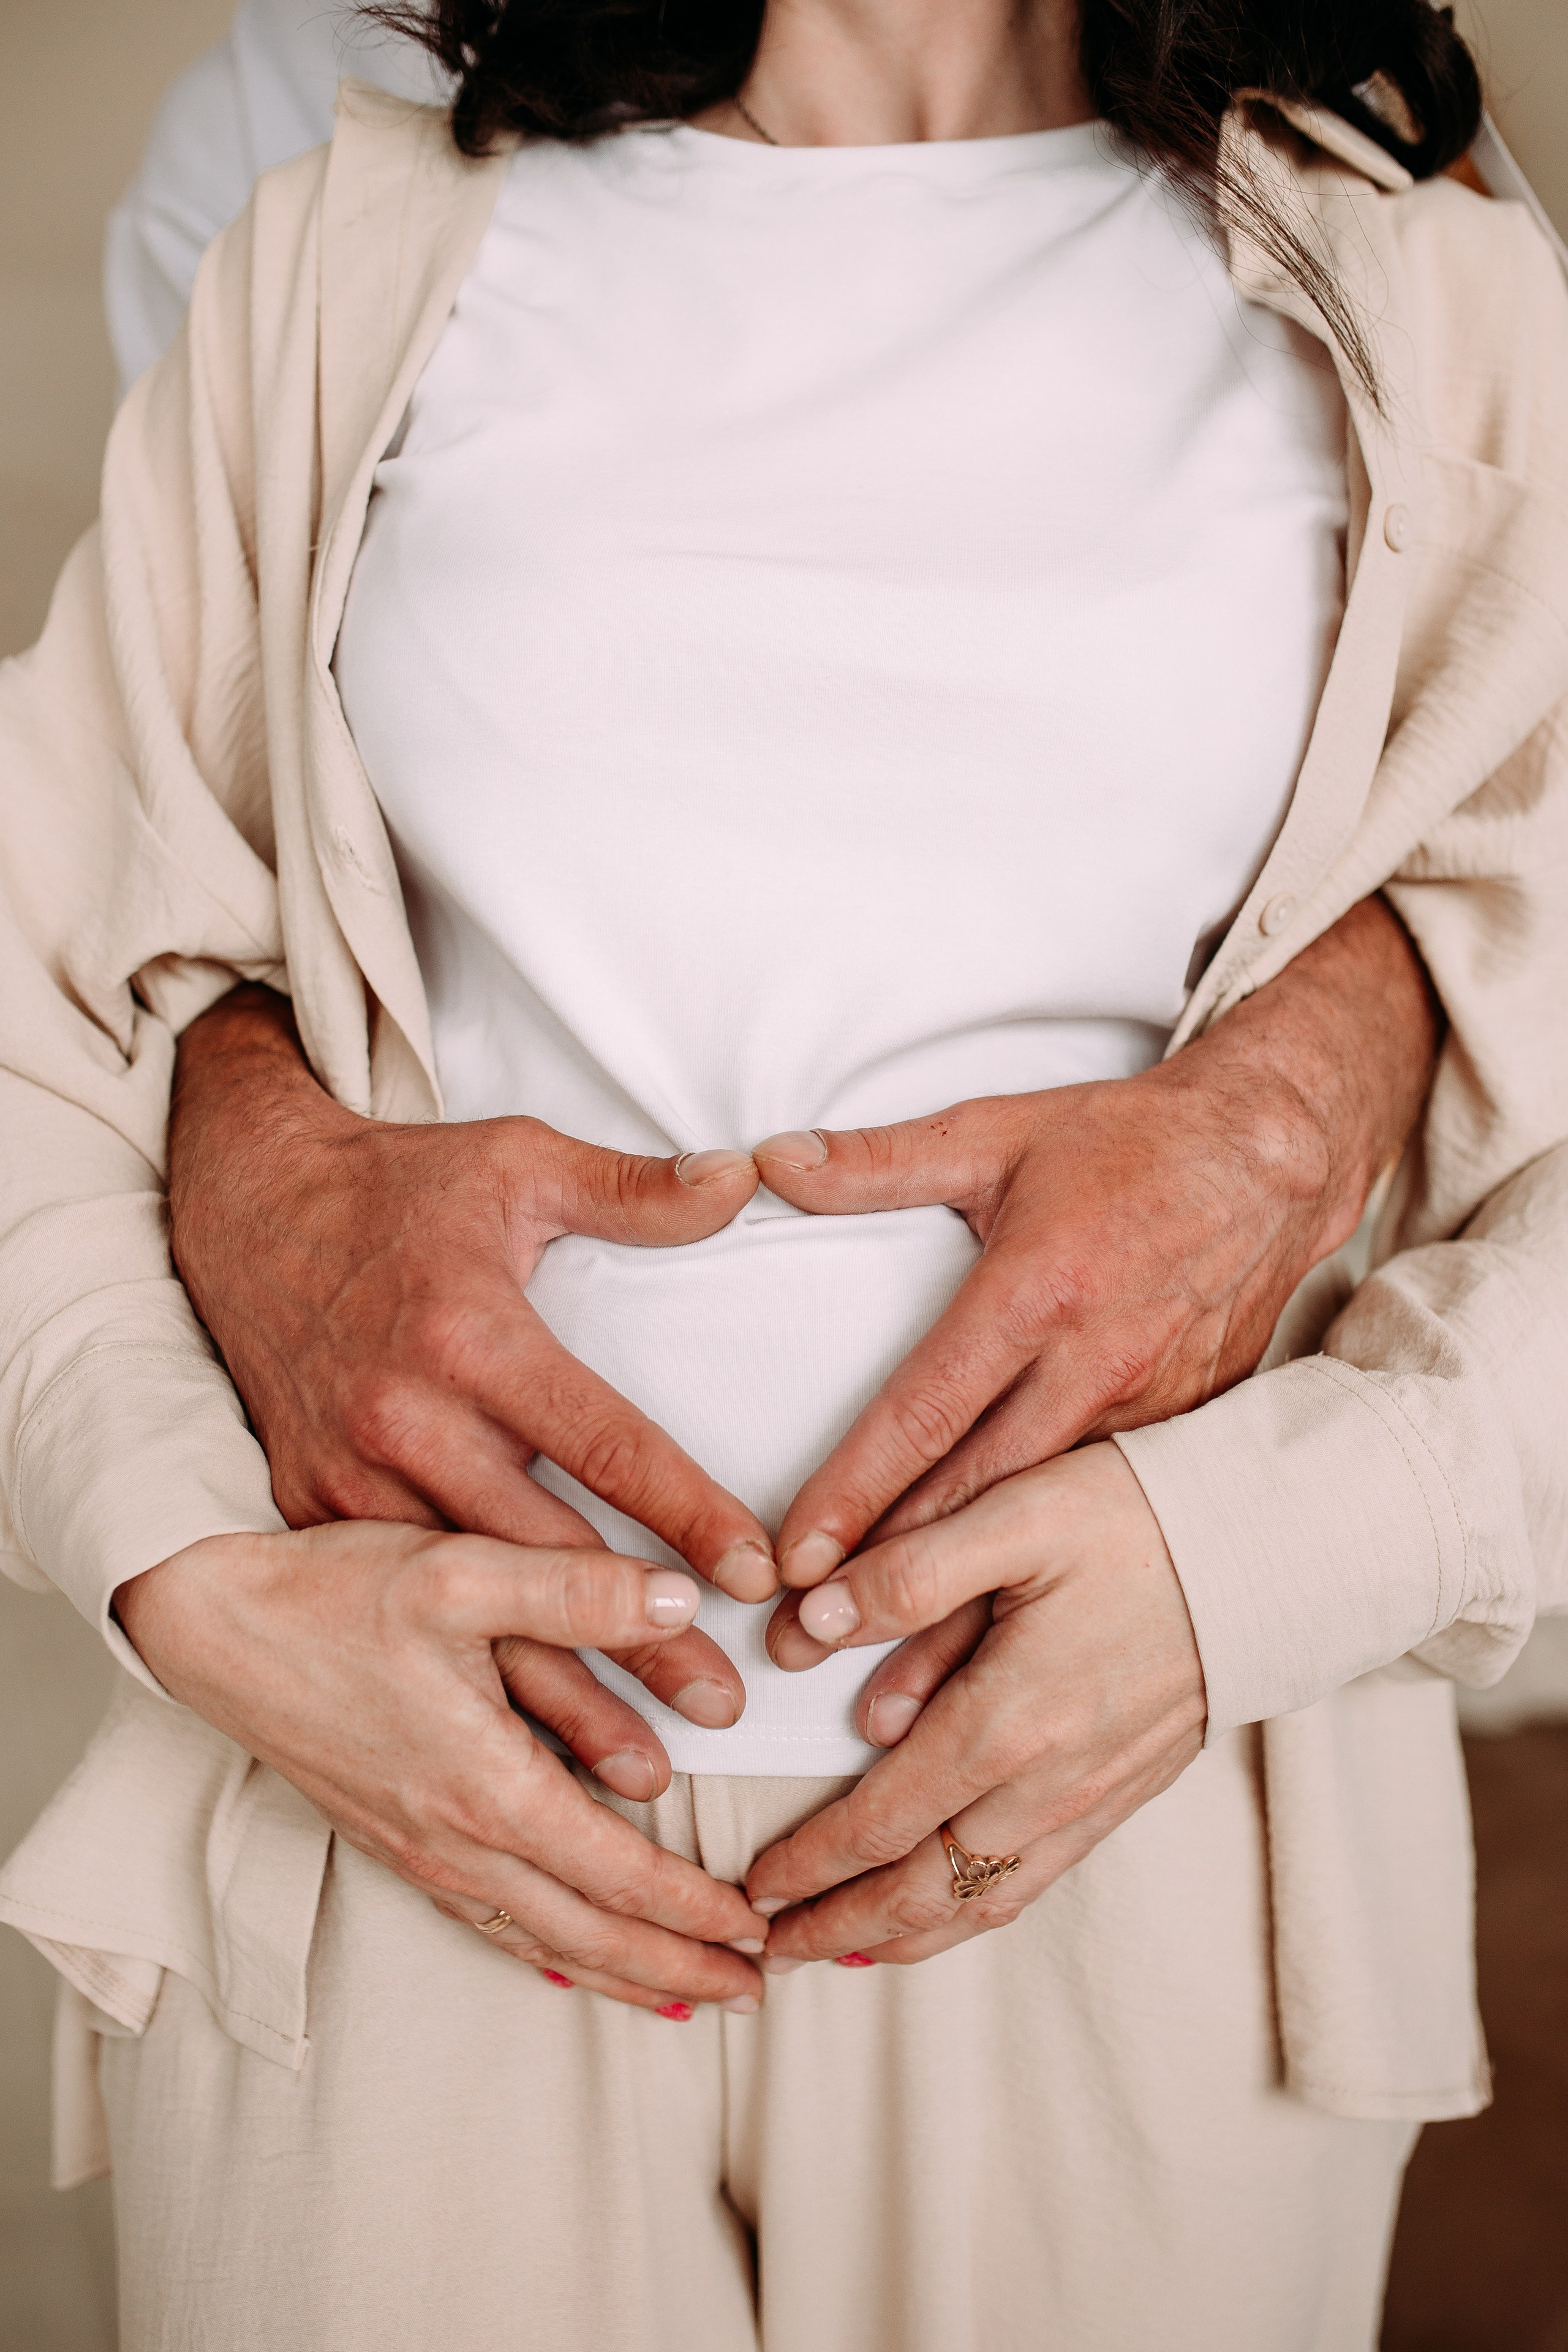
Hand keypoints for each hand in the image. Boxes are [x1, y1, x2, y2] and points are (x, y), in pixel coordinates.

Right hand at [116, 1525, 768, 2014]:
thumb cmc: (332, 1595)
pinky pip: (485, 1923)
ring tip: (686, 1995)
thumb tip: (680, 1596)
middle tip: (755, 1992)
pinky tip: (567, 1955)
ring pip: (537, 1942)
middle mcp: (452, 1839)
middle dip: (677, 1968)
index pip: (617, 1874)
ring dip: (619, 1974)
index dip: (695, 1908)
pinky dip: (544, 1952)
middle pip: (587, 1935)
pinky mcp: (389, 1840)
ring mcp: (416, 1850)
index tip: (760, 1928)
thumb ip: (574, 1588)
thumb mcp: (459, 1572)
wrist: (213, 1625)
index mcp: (485, 1786)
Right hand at [168, 985, 776, 1730]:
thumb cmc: (395, 1186)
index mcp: (471, 1339)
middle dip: (639, 1643)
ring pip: (471, 1610)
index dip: (687, 1514)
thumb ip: (633, 1190)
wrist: (242, 1209)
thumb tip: (742, 1179)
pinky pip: (405, 1608)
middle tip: (724, 1708)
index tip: (758, 1578)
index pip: (605, 1443)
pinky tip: (527, 1740)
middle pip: (546, 1557)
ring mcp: (352, 1477)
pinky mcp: (315, 1508)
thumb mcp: (515, 1159)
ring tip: (645, 1770)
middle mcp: (409, 1420)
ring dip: (559, 1692)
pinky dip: (468, 1676)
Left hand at [746, 1445, 1204, 1964]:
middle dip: (839, 1926)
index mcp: (1009, 1721)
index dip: (811, 1864)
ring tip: (838, 1950)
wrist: (1272, 1549)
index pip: (882, 1823)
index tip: (753, 1886)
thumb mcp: (1014, 1516)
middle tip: (767, 1947)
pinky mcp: (1125, 1794)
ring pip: (982, 1903)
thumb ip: (906, 1573)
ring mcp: (1093, 1798)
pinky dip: (975, 1913)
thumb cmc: (1139, 1519)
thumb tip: (808, 1622)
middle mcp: (1050, 1783)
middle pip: (925, 1892)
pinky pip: (1034, 1882)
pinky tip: (947, 1910)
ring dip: (902, 1937)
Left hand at [756, 896, 1440, 1656]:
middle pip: (976, 1495)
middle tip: (806, 1645)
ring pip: (1039, 1529)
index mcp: (1036, 1293)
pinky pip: (1101, 1520)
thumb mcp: (997, 1131)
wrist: (1275, 1158)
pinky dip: (1047, 1586)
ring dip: (966, 1608)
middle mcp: (1092, 1365)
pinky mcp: (1184, 1433)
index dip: (856, 1489)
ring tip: (888, 1695)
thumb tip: (768, 1161)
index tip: (796, 1558)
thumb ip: (878, 1160)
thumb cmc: (1128, 1142)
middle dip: (889, 1581)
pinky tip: (1002, 1648)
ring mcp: (1147, 1410)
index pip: (925, 1410)